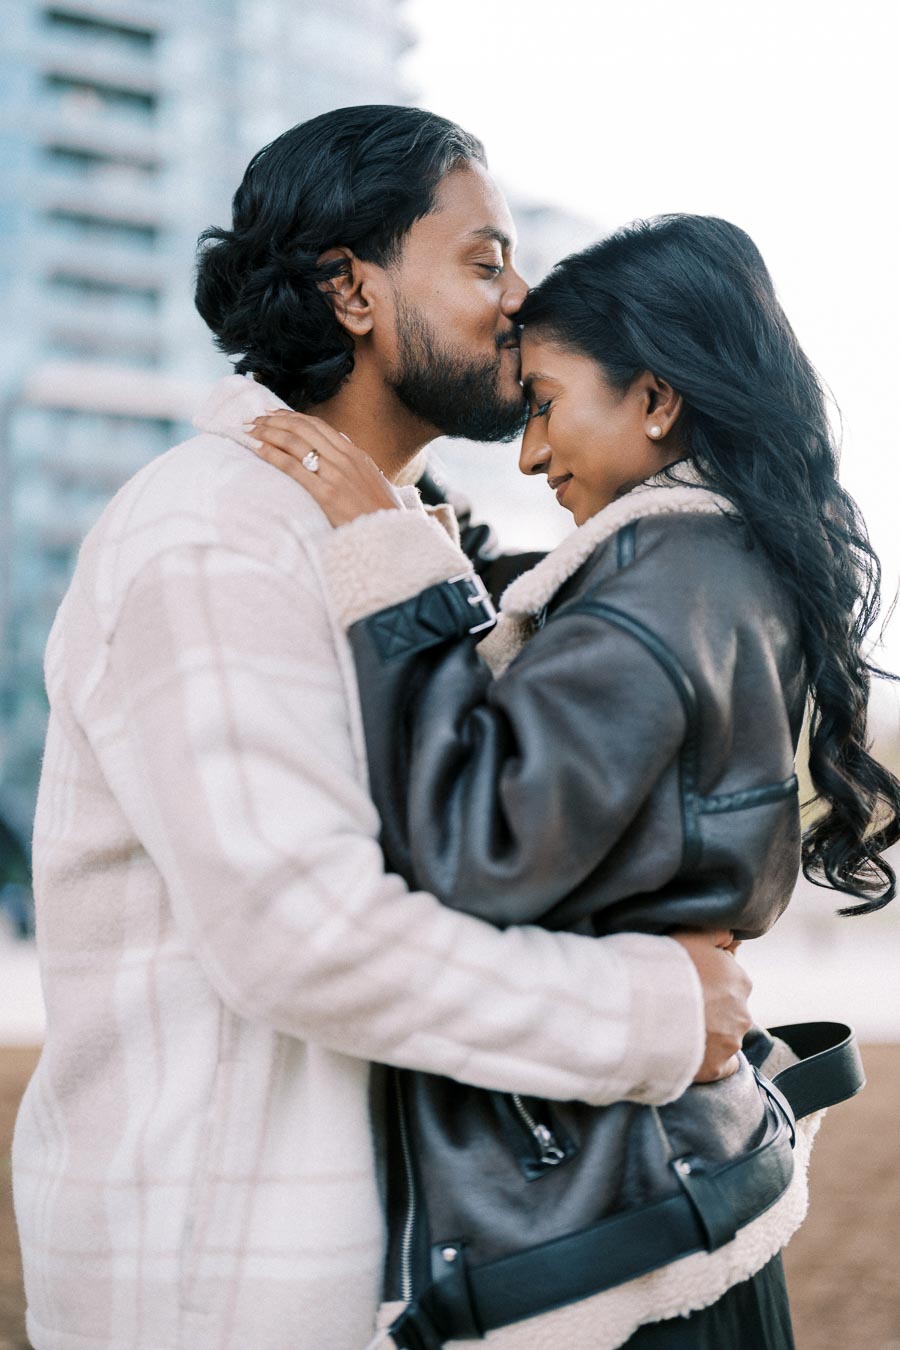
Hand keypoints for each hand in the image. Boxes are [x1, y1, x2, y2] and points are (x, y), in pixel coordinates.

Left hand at [248, 412, 402, 526]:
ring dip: (269, 433)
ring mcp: (335, 475)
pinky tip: (258, 448)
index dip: (293, 417)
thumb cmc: (380, 513)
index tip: (274, 415)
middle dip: (275, 421)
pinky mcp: (326, 494)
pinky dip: (274, 454)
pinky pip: (294, 468)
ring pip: (296, 442)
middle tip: (255, 419)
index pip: (318, 426)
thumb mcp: (372, 481)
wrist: (390, 536)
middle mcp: (344, 459)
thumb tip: (339, 446)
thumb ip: (355, 464)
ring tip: (250, 430)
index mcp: (355, 454)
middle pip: (303, 429)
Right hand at [670, 928, 752, 1083]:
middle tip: (680, 1005)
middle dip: (710, 1008)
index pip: (729, 979)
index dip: (707, 980)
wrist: (647, 1008)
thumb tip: (732, 936)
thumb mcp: (692, 935)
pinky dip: (711, 1060)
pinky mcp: (715, 1068)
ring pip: (724, 1036)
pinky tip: (693, 1052)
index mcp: (740, 981)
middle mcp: (742, 1013)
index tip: (687, 981)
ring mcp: (730, 1042)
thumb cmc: (667, 967)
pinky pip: (722, 1066)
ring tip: (678, 1027)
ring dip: (708, 1033)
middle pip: (728, 1009)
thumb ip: (718, 932)